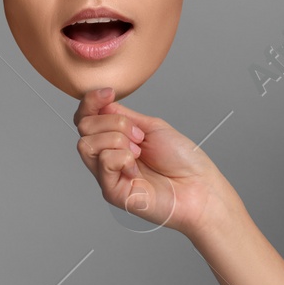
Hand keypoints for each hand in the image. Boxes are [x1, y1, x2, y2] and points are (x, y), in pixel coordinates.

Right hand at [73, 88, 232, 238]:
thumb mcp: (152, 127)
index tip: (108, 93)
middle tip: (140, 137)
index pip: (87, 118)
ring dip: (118, 140)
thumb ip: (124, 116)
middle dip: (114, 123)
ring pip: (87, 143)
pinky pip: (103, 161)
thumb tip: (102, 104)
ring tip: (139, 152)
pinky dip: (122, 157)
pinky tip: (136, 168)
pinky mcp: (111, 191)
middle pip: (84, 127)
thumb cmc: (182, 160)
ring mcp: (107, 174)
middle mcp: (107, 156)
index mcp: (116, 140)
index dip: (91, 102)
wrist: (200, 186)